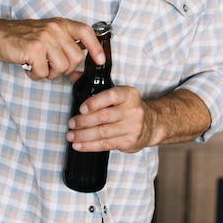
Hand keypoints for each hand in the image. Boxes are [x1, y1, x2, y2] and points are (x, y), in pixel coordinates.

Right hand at [0, 17, 105, 79]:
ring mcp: (45, 38)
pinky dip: (35, 75)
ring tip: (38, 65)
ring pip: (62, 68)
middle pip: (75, 58)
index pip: (85, 32)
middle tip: (50, 66)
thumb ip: (64, 45)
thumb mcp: (47, 34)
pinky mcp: (34, 49)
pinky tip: (28, 66)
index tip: (100, 61)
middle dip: (65, 69)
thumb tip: (81, 67)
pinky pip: (44, 73)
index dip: (95, 48)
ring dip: (49, 73)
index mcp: (60, 24)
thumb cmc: (22, 37)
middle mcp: (55, 29)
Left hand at [65, 87, 210, 150]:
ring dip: (83, 136)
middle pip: (104, 117)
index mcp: (129, 94)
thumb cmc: (128, 106)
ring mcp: (132, 128)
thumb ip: (94, 84)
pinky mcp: (130, 142)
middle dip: (83, 122)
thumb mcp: (118, 92)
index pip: (111, 96)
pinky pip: (106, 145)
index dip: (94, 102)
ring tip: (71, 136)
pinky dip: (90, 146)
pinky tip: (79, 145)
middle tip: (71, 123)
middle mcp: (133, 110)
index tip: (81, 108)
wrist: (152, 124)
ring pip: (103, 133)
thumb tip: (73, 75)